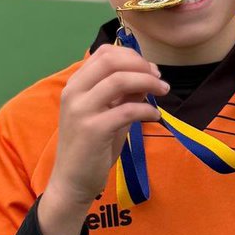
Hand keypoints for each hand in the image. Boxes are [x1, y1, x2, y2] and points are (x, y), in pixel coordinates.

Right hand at [38, 45, 168, 234]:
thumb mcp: (106, 113)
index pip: (103, 53)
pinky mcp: (93, 129)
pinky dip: (147, 110)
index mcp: (75, 85)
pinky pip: (128, 109)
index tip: (149, 69)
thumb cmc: (90, 147)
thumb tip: (147, 77)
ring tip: (162, 92)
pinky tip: (155, 116)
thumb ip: (122, 94)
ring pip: (119, 80)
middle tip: (158, 78)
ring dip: (147, 82)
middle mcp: (74, 92)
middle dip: (141, 65)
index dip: (131, 55)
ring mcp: (81, 110)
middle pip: (111, 61)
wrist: (72, 181)